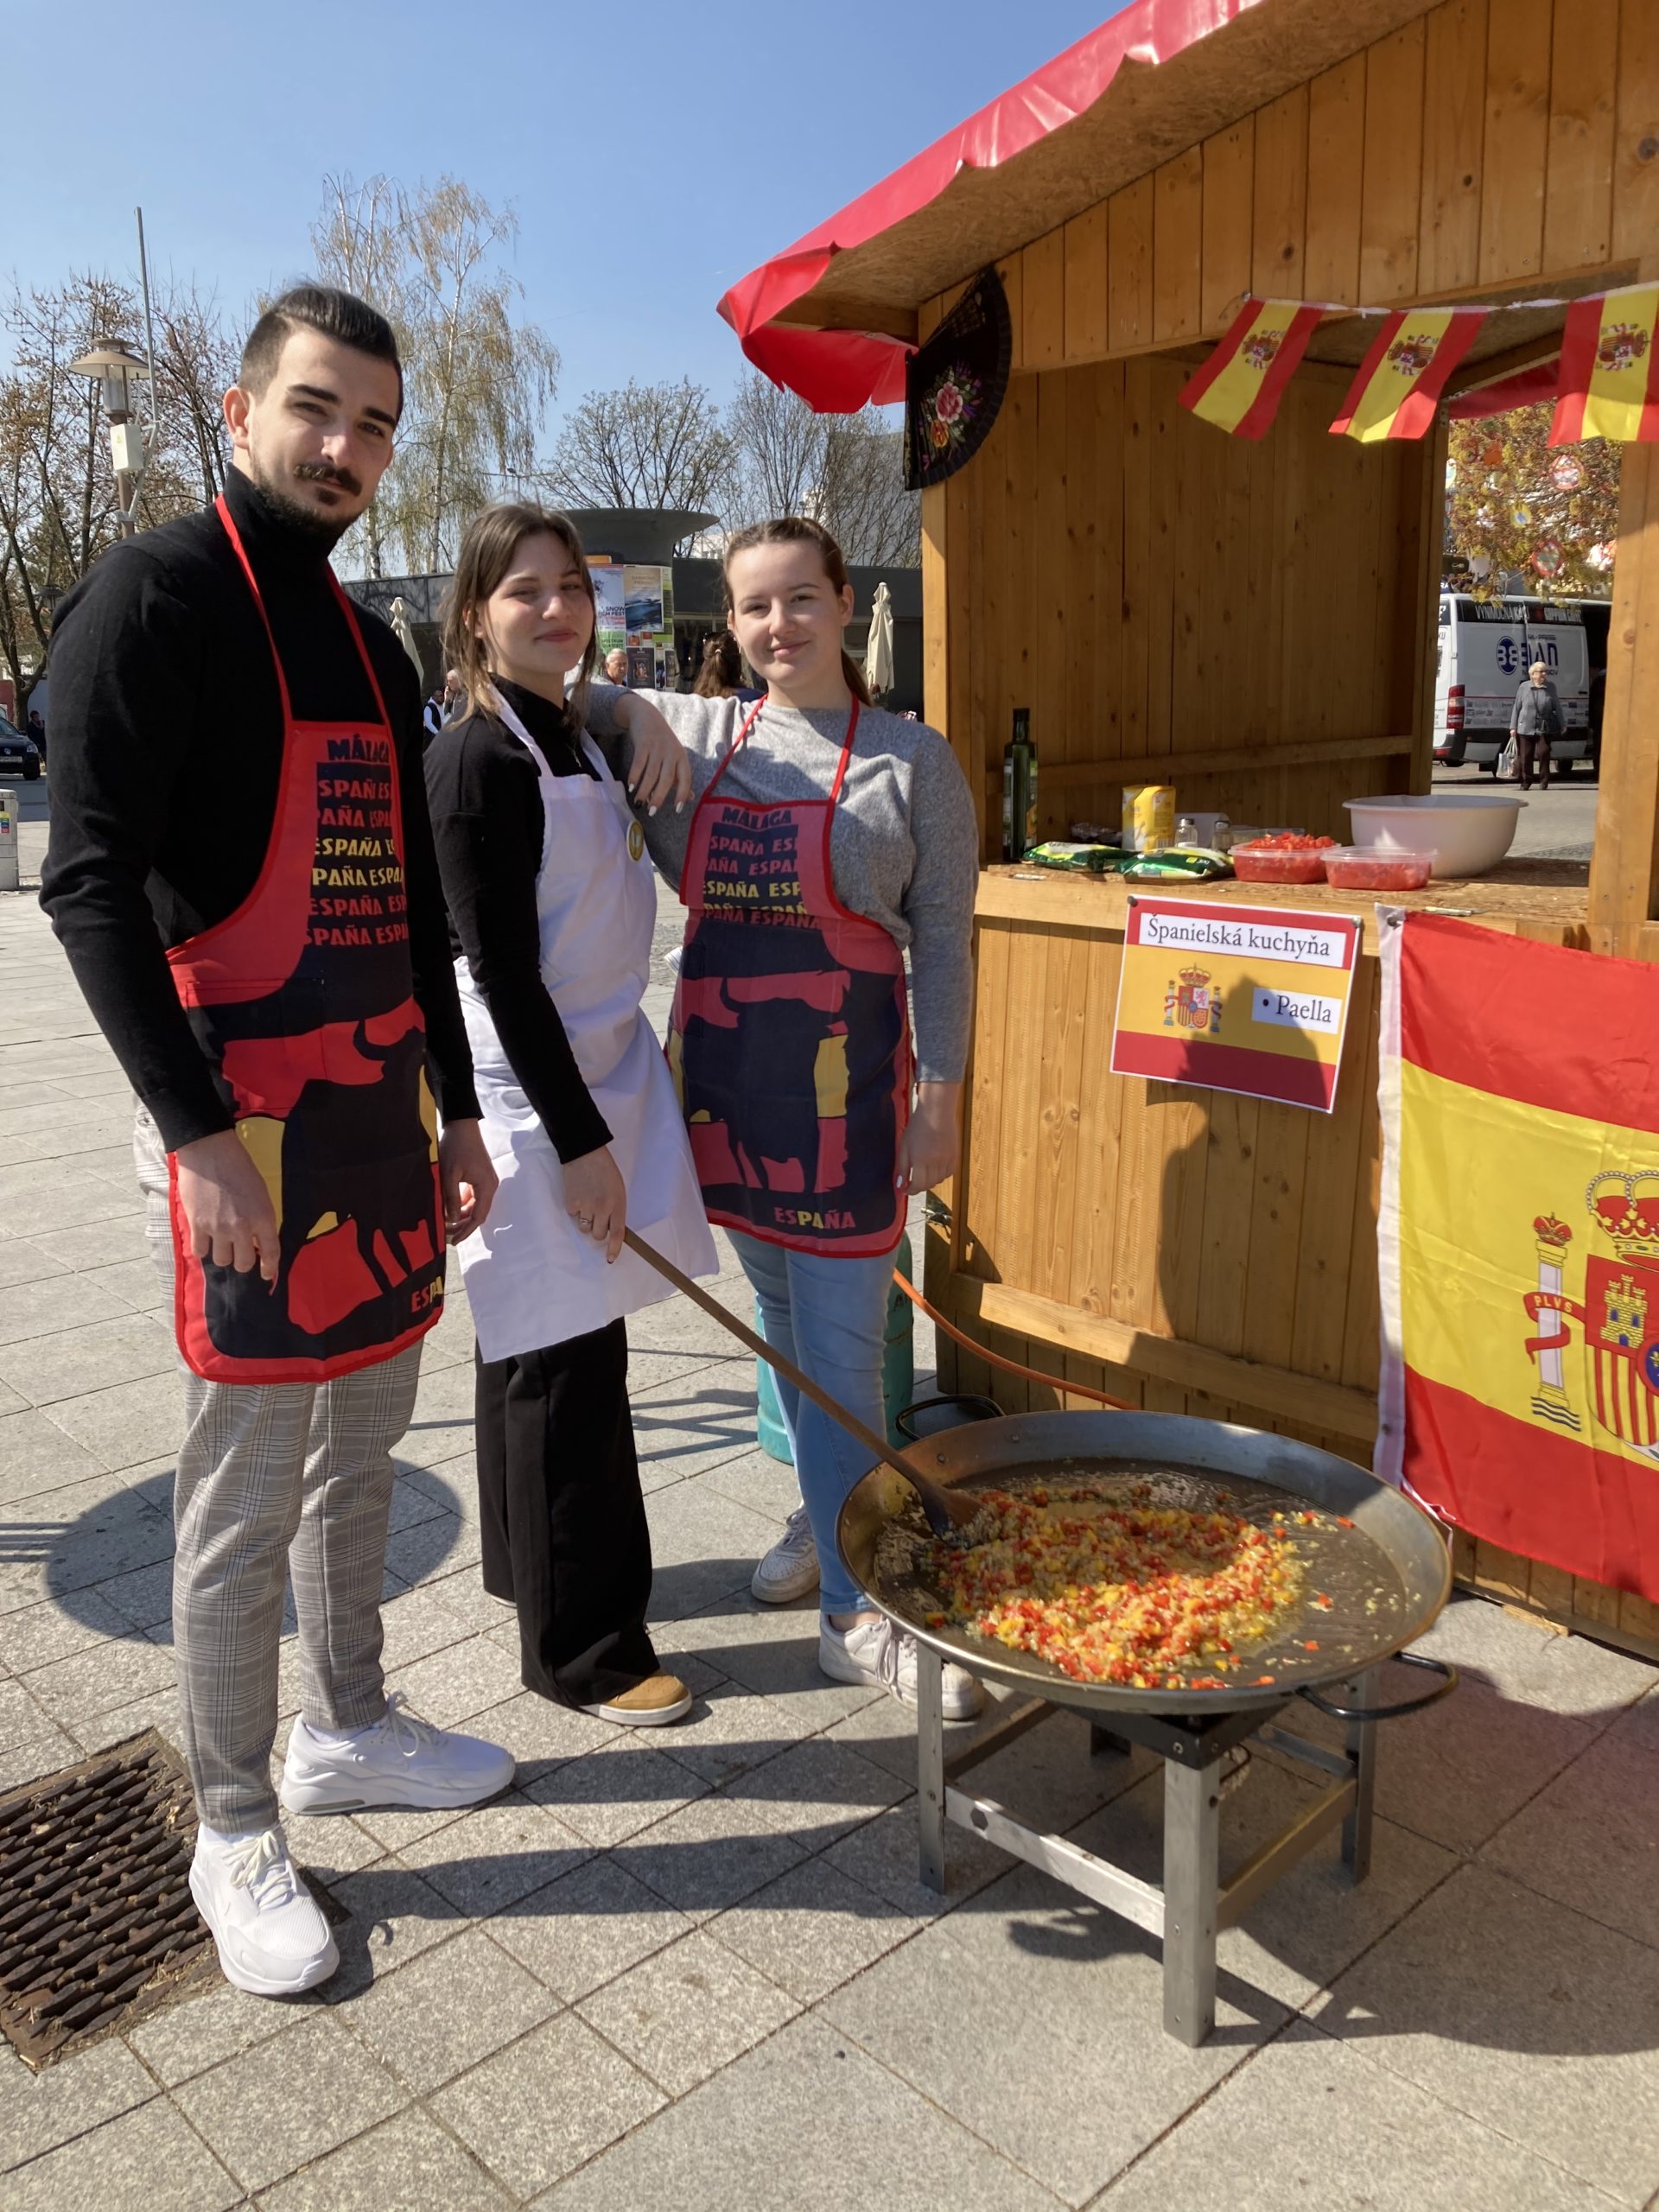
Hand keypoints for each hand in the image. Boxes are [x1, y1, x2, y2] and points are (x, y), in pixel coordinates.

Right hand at [174, 1127, 279, 1281]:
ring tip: (220, 1241)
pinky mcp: (197, 1225)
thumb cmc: (239, 1167)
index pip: (271, 1253)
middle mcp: (242, 1228)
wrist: (210, 1153)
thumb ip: (260, 1217)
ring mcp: (218, 1228)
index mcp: (263, 1217)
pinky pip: (199, 1251)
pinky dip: (202, 1249)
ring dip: (222, 1254)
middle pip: (243, 1263)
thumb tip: (256, 1239)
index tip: (266, 1275)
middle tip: (238, 1253)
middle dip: (242, 1261)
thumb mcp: (260, 1193)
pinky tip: (203, 1239)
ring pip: (221, 1260)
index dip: (269, 1268)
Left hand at [439, 1120, 496, 1242]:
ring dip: (461, 1215)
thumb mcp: (449, 1174)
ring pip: (474, 1206)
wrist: (462, 1125)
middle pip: (477, 1213)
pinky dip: (461, 1204)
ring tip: (445, 1223)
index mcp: (486, 1187)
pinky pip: (472, 1196)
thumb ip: (450, 1198)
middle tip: (446, 1235)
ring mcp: (485, 1181)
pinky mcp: (479, 1176)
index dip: (466, 1231)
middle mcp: (489, 1186)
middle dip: (462, 1225)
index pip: (478, 1217)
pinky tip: (449, 1208)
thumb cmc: (456, 1147)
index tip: (453, 1241)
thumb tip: (451, 1220)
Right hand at [563, 1143, 626, 1261]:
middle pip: (598, 1235)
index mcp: (617, 1204)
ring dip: (586, 1222)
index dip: (614, 1248)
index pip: (617, 1233)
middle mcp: (602, 1208)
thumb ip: (615, 1209)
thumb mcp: (618, 1189)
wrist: (585, 1153)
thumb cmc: (605, 1171)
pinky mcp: (571, 1203)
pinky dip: (575, 1211)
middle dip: (598, 1230)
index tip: (610, 1258)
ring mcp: (585, 1206)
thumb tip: (609, 1228)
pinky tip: (579, 1196)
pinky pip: (573, 1217)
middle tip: (597, 1217)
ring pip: (584, 1229)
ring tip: (587, 1204)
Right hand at [619, 698, 692, 812]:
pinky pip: (638, 763)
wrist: (647, 716)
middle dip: (659, 797)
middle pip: (667, 779)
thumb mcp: (675, 757)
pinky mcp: (643, 743)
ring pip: (651, 774)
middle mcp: (671, 753)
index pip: (686, 778)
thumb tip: (690, 798)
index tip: (677, 809)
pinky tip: (630, 787)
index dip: (683, 793)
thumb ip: (681, 778)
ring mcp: (657, 748)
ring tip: (639, 802)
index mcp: (682, 758)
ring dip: (644, 790)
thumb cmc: (662, 743)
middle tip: (652, 811)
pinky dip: (634, 776)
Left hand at [896, 1082, 961, 1195]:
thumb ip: (902, 1167)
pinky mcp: (955, 1156)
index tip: (906, 1189)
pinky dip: (941, 1174)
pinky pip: (949, 1173)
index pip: (918, 1185)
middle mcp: (935, 1162)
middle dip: (919, 1186)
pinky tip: (935, 1167)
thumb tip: (901, 1184)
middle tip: (913, 1181)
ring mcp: (947, 1159)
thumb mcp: (904, 1146)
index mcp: (921, 1160)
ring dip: (930, 1180)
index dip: (911, 1190)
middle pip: (929, 1185)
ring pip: (939, 1180)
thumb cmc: (917, 1127)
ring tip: (924, 1172)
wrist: (937, 1112)